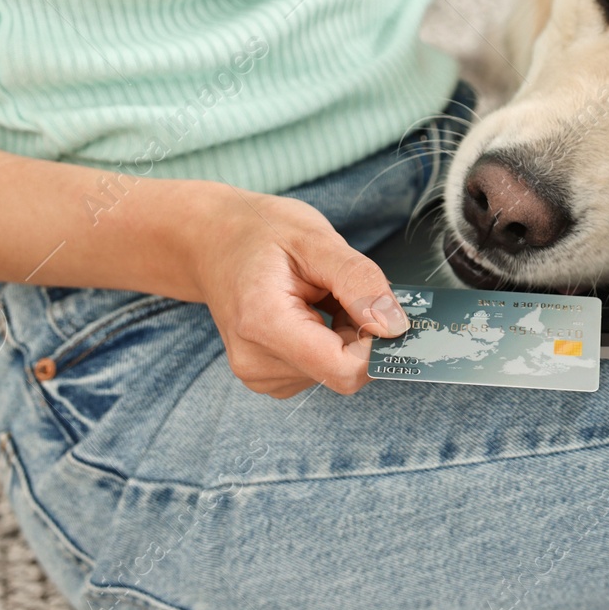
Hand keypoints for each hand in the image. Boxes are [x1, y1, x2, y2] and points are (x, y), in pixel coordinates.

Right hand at [193, 189, 409, 396]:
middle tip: (340, 288)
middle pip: (343, 370)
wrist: (212, 240)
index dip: (377, 344)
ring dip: (345, 334)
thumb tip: (396, 327)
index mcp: (264, 325)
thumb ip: (359, 282)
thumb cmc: (259, 232)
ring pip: (336, 370)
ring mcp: (259, 375)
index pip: (344, 369)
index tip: (381, 307)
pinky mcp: (268, 377)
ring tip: (319, 294)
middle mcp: (256, 362)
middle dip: (359, 332)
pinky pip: (321, 369)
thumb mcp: (316, 239)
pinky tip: (311, 310)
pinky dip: (331, 340)